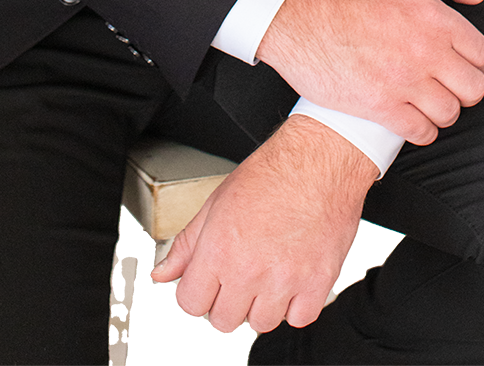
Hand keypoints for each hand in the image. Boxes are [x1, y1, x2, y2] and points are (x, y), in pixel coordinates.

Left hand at [149, 116, 374, 335]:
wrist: (320, 160)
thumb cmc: (272, 173)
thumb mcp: (218, 201)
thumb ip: (187, 243)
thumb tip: (163, 271)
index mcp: (219, 249)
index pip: (191, 303)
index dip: (198, 290)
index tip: (209, 281)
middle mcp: (250, 269)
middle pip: (224, 320)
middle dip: (228, 299)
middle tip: (241, 272)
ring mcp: (284, 280)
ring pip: (261, 323)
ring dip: (262, 303)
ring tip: (269, 271)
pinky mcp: (317, 283)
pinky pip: (299, 318)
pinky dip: (296, 304)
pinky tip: (292, 278)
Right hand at [257, 0, 483, 145]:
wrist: (302, 19)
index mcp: (436, 19)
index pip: (482, 56)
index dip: (474, 63)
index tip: (459, 65)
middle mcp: (427, 52)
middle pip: (473, 89)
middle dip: (462, 89)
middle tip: (445, 85)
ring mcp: (405, 81)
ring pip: (449, 114)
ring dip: (441, 111)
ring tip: (426, 102)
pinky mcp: (382, 107)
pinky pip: (422, 132)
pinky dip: (421, 130)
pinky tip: (410, 117)